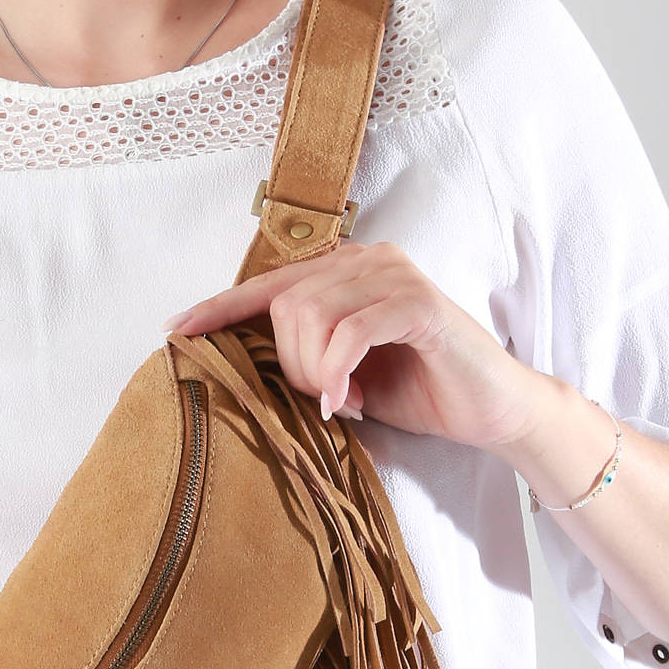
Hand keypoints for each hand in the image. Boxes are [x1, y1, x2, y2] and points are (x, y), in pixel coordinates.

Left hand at [162, 239, 546, 449]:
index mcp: (345, 272)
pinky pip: (351, 330)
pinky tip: (345, 401)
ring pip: (311, 314)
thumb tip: (249, 369)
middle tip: (323, 400)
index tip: (175, 332)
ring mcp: (394, 275)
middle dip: (290, 364)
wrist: (493, 409)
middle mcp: (367, 259)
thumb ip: (304, 360)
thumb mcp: (346, 377)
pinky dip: (337, 370)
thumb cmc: (421, 391)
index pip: (268, 285)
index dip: (218, 308)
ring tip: (341, 402)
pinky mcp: (417, 303)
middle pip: (284, 304)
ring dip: (314, 371)